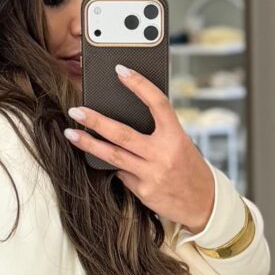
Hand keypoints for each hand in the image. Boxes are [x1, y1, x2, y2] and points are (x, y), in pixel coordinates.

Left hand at [67, 69, 215, 231]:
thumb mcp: (181, 144)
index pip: (157, 103)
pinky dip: (114, 166)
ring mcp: (152, 174)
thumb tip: (123, 117)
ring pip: (113, 156)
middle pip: (122, 133)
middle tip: (76, 110)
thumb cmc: (189, 167)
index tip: (121, 70)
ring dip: (88, 144)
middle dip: (96, 120)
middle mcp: (164, 154)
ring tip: (71, 134)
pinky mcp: (144, 190)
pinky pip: (121, 174)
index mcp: (176, 136)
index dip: (139, 84)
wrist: (204, 203)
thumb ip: (158, 132)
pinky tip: (109, 162)